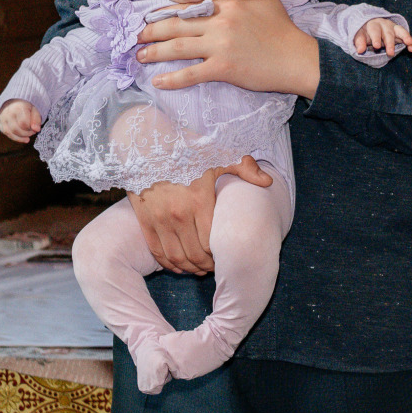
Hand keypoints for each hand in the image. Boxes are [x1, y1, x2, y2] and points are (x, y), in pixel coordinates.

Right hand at [0, 100, 41, 142]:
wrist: (12, 103)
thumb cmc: (25, 107)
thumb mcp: (34, 110)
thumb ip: (37, 119)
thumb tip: (37, 129)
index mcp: (19, 108)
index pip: (24, 123)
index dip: (31, 128)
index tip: (35, 128)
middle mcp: (9, 113)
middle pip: (16, 129)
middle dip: (26, 133)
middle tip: (32, 132)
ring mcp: (3, 119)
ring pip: (11, 132)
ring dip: (22, 137)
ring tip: (28, 137)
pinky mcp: (1, 124)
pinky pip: (7, 134)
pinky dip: (16, 138)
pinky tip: (23, 139)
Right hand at [126, 159, 266, 273]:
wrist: (149, 143)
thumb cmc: (188, 149)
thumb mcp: (219, 154)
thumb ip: (244, 169)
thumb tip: (267, 181)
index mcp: (199, 200)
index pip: (211, 243)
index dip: (219, 256)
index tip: (225, 258)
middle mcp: (178, 213)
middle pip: (195, 254)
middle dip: (207, 266)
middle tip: (214, 268)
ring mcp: (158, 218)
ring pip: (175, 257)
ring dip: (189, 268)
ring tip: (199, 269)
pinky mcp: (144, 219)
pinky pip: (156, 251)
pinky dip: (167, 264)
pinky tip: (178, 266)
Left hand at [136, 0, 319, 97]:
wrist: (297, 59)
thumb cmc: (283, 30)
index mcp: (228, 6)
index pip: (190, 7)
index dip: (166, 13)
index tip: (151, 18)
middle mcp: (220, 24)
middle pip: (178, 26)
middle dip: (152, 31)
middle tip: (136, 37)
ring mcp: (220, 47)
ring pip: (179, 48)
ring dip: (155, 52)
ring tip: (140, 56)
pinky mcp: (224, 69)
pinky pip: (192, 74)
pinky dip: (173, 79)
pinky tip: (158, 82)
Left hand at [353, 17, 411, 56]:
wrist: (370, 25)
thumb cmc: (365, 33)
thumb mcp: (359, 36)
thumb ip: (360, 42)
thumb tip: (360, 50)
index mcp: (373, 24)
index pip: (374, 30)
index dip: (376, 38)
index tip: (377, 46)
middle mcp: (384, 24)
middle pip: (388, 33)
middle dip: (390, 43)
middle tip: (390, 53)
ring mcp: (393, 28)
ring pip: (400, 31)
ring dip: (405, 37)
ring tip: (409, 43)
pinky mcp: (399, 32)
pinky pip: (406, 36)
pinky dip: (410, 42)